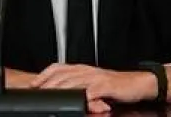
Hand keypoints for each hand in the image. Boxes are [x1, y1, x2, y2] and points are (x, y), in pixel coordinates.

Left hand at [30, 64, 157, 112]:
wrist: (138, 84)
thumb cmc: (116, 86)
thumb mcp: (94, 83)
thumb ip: (78, 86)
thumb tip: (59, 92)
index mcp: (83, 69)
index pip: (59, 67)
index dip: (44, 75)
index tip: (32, 85)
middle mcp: (88, 71)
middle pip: (62, 76)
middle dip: (47, 85)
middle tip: (37, 94)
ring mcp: (96, 78)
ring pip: (72, 82)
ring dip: (59, 91)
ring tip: (51, 99)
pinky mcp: (105, 86)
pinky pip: (89, 93)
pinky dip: (80, 99)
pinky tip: (74, 104)